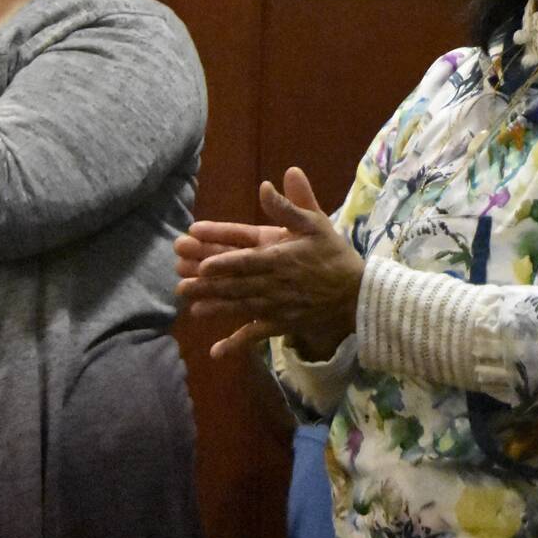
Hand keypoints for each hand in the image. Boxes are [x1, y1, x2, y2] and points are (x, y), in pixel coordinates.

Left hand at [175, 167, 363, 359]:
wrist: (356, 293)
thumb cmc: (333, 254)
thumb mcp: (316, 223)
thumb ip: (290, 205)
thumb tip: (265, 185)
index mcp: (280, 257)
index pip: (248, 260)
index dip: (226, 263)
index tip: (204, 266)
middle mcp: (274, 283)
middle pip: (237, 285)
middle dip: (209, 287)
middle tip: (181, 287)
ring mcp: (276, 306)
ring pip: (241, 308)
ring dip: (216, 309)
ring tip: (193, 310)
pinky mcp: (280, 324)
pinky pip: (256, 335)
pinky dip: (236, 344)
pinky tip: (217, 352)